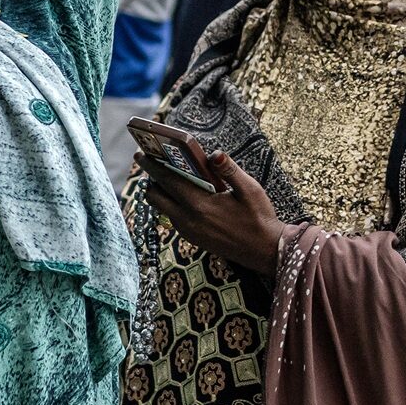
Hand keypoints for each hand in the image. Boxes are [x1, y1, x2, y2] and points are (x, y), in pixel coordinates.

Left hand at [137, 148, 283, 274]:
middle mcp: (189, 220)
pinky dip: (171, 203)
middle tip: (151, 163)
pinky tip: (183, 193)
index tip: (140, 154)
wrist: (265, 250)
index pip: (168, 181)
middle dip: (150, 179)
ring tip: (167, 175)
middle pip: (156, 197)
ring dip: (160, 192)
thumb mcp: (250, 189)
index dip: (152, 166)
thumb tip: (214, 153)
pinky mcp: (193, 238)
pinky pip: (173, 217)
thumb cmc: (259, 218)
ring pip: (163, 208)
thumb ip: (230, 170)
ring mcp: (189, 231)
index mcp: (200, 206)